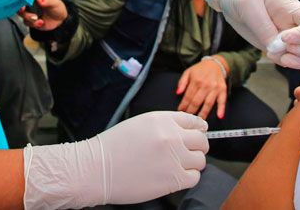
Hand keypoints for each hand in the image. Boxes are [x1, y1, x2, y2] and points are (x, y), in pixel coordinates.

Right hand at [17, 0, 66, 30]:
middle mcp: (30, 0)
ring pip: (21, 13)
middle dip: (21, 7)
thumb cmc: (57, 7)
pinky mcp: (29, 18)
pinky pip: (26, 21)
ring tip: (38, 19)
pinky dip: (33, 23)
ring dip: (29, 17)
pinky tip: (41, 22)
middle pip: (19, 1)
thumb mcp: (55, 3)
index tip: (23, 0)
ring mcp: (29, 9)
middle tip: (23, 10)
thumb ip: (48, 1)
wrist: (59, 20)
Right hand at [23, 111, 207, 207]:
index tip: (198, 134)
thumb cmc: (113, 148)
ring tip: (177, 167)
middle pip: (202, 141)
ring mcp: (174, 158)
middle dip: (197, 147)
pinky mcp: (173, 179)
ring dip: (192, 164)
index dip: (198, 129)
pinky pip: (194, 177)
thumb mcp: (139, 124)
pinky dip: (187, 178)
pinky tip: (174, 177)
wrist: (97, 169)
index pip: (194, 121)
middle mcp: (171, 136)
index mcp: (162, 119)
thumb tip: (185, 132)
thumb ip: (163, 125)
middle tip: (188, 154)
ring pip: (200, 160)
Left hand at [176, 58, 228, 118]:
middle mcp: (206, 85)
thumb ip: (182, 82)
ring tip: (198, 121)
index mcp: (196, 80)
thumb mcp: (188, 72)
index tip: (181, 111)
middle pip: (197, 102)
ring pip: (208, 104)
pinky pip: (222, 101)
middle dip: (191, 112)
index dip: (183, 105)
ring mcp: (215, 88)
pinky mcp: (223, 90)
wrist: (215, 64)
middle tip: (188, 119)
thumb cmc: (201, 69)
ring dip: (203, 114)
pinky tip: (219, 115)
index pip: (188, 97)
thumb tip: (178, 93)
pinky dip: (221, 109)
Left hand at [199, 0, 299, 67]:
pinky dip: (285, 62)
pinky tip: (270, 54)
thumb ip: (263, 26)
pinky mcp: (279, 45)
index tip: (284, 37)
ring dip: (297, 61)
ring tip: (273, 54)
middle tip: (284, 49)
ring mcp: (289, 36)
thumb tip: (276, 48)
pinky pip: (293, 59)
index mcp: (292, 8)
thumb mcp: (248, 3)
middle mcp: (295, 23)